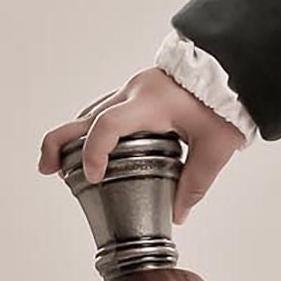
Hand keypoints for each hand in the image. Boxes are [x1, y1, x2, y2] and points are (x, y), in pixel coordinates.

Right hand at [38, 67, 244, 223]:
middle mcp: (134, 93)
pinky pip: (104, 110)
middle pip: (84, 117)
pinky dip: (91, 130)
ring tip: (64, 167)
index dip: (94, 152)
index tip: (93, 177)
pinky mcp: (137, 92)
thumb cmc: (226, 100)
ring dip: (73, 137)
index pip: (108, 126)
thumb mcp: (216, 147)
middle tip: (47, 169)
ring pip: (91, 113)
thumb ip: (195, 182)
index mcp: (151, 104)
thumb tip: (177, 215)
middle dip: (59, 143)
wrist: (233, 65)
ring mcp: (132, 89)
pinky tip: (91, 150)